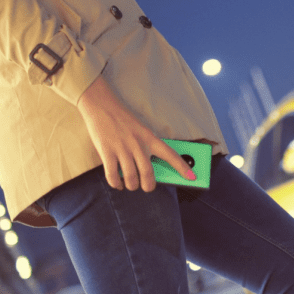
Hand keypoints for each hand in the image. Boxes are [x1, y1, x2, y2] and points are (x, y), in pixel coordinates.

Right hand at [76, 76, 195, 190]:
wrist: (101, 105)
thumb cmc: (123, 120)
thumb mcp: (141, 130)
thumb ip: (146, 147)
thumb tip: (148, 170)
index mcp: (149, 138)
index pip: (170, 155)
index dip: (182, 168)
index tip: (193, 178)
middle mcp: (138, 144)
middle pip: (148, 174)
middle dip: (148, 186)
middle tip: (146, 187)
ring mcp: (122, 149)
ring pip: (131, 178)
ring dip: (131, 186)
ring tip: (130, 185)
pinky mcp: (106, 152)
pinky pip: (113, 175)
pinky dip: (116, 184)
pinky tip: (118, 184)